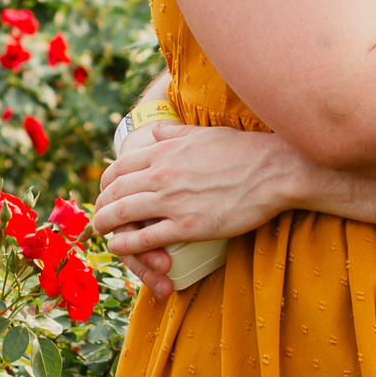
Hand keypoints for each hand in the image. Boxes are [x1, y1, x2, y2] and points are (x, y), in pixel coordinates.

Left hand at [92, 123, 302, 299]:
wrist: (276, 170)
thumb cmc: (245, 150)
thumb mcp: (204, 132)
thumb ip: (176, 131)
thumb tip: (157, 129)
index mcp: (164, 150)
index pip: (119, 168)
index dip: (105, 184)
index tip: (106, 193)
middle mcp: (161, 174)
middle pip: (113, 192)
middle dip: (100, 206)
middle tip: (99, 217)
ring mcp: (172, 201)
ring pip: (120, 215)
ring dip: (104, 226)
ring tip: (101, 232)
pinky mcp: (186, 226)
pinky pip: (143, 239)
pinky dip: (124, 245)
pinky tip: (118, 247)